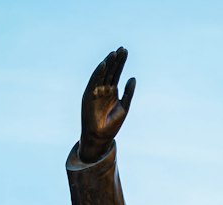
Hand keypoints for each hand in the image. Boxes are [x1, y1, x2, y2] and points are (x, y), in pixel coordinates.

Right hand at [79, 46, 135, 162]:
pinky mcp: (89, 95)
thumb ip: (128, 93)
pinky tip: (104, 64)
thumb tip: (133, 78)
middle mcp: (103, 88)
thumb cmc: (112, 125)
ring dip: (108, 63)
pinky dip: (98, 72)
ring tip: (114, 53)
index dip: (121, 62)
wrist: (100, 137)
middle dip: (116, 60)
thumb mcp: (124, 107)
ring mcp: (96, 91)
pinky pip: (93, 81)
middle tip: (122, 49)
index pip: (116, 72)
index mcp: (112, 91)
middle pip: (110, 70)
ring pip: (102, 74)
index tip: (126, 51)